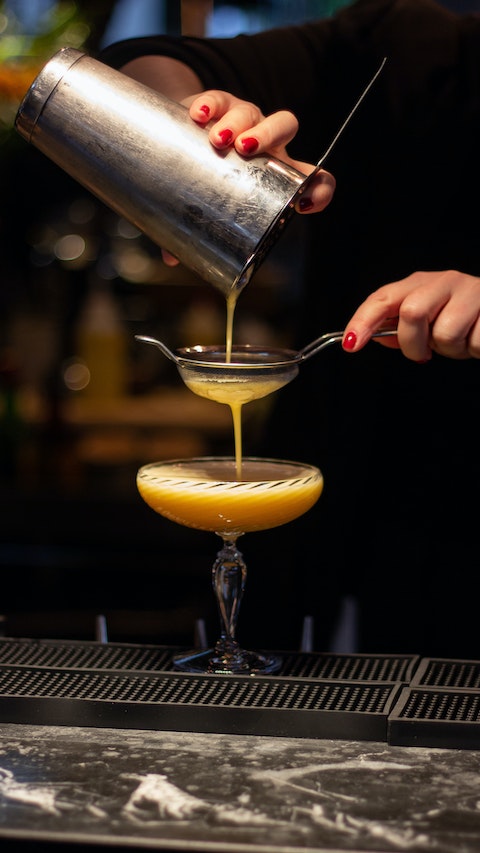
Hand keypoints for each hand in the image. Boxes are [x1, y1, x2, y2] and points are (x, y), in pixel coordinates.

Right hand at [161, 90, 335, 266]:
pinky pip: (220, 99)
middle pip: (285, 126)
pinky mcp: (220, 104)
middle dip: (268, 137)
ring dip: (239, 123)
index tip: (303, 204)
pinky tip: (198, 116)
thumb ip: (191, 234)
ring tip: (216, 139)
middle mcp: (266, 145)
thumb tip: (170, 258)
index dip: (319, 189)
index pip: (314, 178)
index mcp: (277, 176)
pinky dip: (211, 105)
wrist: (181, 137)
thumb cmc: (204, 181)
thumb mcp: (205, 207)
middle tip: (244, 151)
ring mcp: (245, 121)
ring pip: (253, 112)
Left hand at [342, 270, 479, 360]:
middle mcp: (445, 281)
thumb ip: (401, 328)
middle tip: (425, 353)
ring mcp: (471, 292)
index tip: (351, 344)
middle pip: (412, 312)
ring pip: (445, 333)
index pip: (383, 298)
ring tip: (461, 341)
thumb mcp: (429, 321)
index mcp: (422, 284)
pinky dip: (474, 350)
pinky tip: (478, 338)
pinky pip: (474, 343)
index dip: (363, 320)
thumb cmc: (464, 317)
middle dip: (413, 344)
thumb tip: (376, 337)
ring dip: (451, 350)